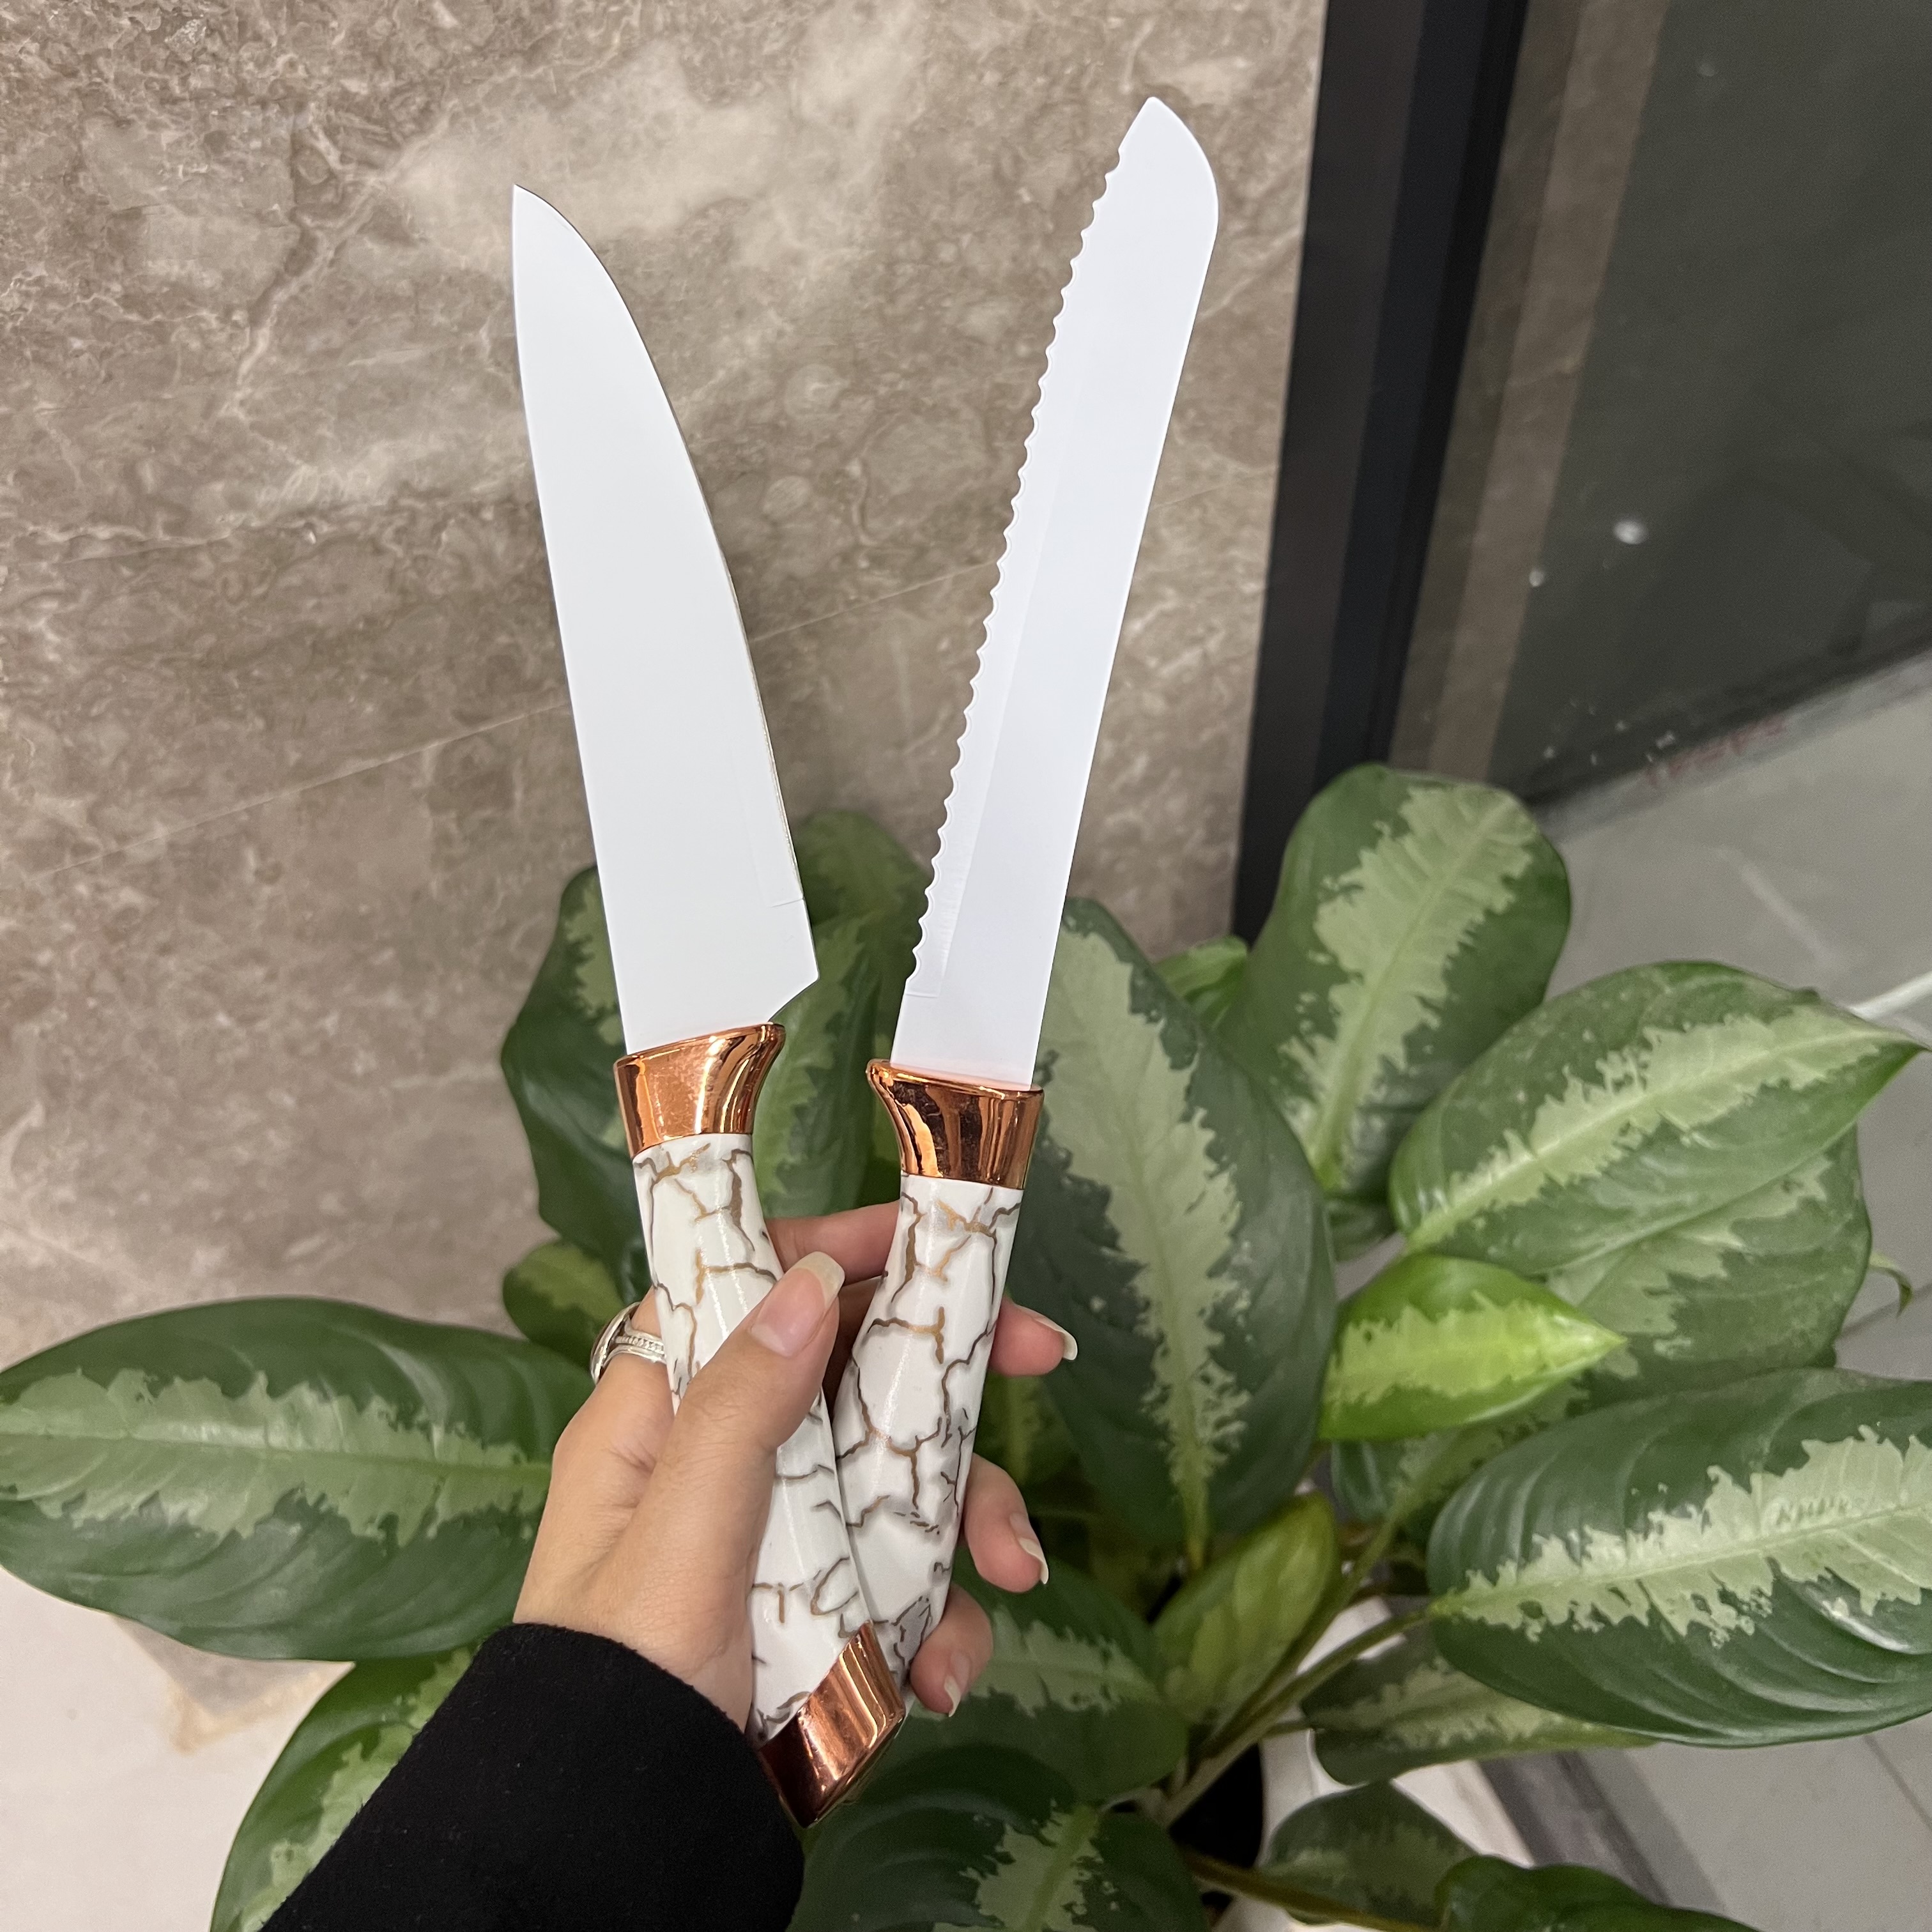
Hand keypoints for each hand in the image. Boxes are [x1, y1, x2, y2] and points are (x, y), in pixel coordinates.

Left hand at [514, 1202, 1073, 1727]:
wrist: (627, 1839)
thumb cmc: (620, 1686)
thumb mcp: (680, 1538)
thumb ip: (741, 1408)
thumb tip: (809, 1284)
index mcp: (661, 1418)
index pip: (755, 1291)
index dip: (846, 1254)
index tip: (938, 1244)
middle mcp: (724, 1461)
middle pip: (855, 1374)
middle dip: (951, 1384)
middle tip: (1044, 1359)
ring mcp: (781, 1535)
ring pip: (898, 1477)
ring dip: (966, 1521)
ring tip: (1007, 1579)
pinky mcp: (822, 1606)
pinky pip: (904, 1575)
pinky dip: (942, 1616)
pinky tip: (943, 1672)